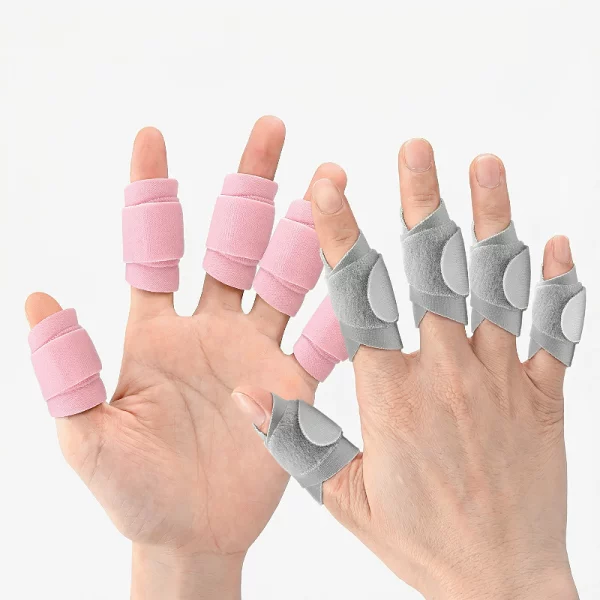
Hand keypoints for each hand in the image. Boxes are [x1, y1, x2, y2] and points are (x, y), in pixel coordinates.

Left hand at [26, 117, 346, 598]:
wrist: (189, 535)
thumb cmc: (131, 491)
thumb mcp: (87, 437)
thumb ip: (67, 372)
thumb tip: (36, 298)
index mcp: (154, 331)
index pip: (153, 247)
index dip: (152, 191)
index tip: (153, 135)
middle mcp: (210, 328)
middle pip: (232, 241)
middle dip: (249, 185)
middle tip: (271, 128)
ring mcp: (256, 352)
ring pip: (285, 276)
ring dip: (307, 232)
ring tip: (329, 182)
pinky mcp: (293, 384)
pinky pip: (324, 341)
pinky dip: (344, 309)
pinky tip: (364, 267)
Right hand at [235, 141, 579, 599]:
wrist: (502, 585)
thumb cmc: (420, 542)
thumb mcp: (344, 498)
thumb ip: (296, 440)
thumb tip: (246, 395)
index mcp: (392, 395)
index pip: (360, 298)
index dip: (343, 236)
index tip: (330, 186)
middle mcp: (448, 374)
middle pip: (434, 272)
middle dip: (421, 203)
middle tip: (416, 149)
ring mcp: (502, 381)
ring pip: (497, 287)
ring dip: (492, 221)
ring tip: (485, 165)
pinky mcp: (544, 398)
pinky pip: (556, 333)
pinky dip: (559, 287)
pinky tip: (559, 245)